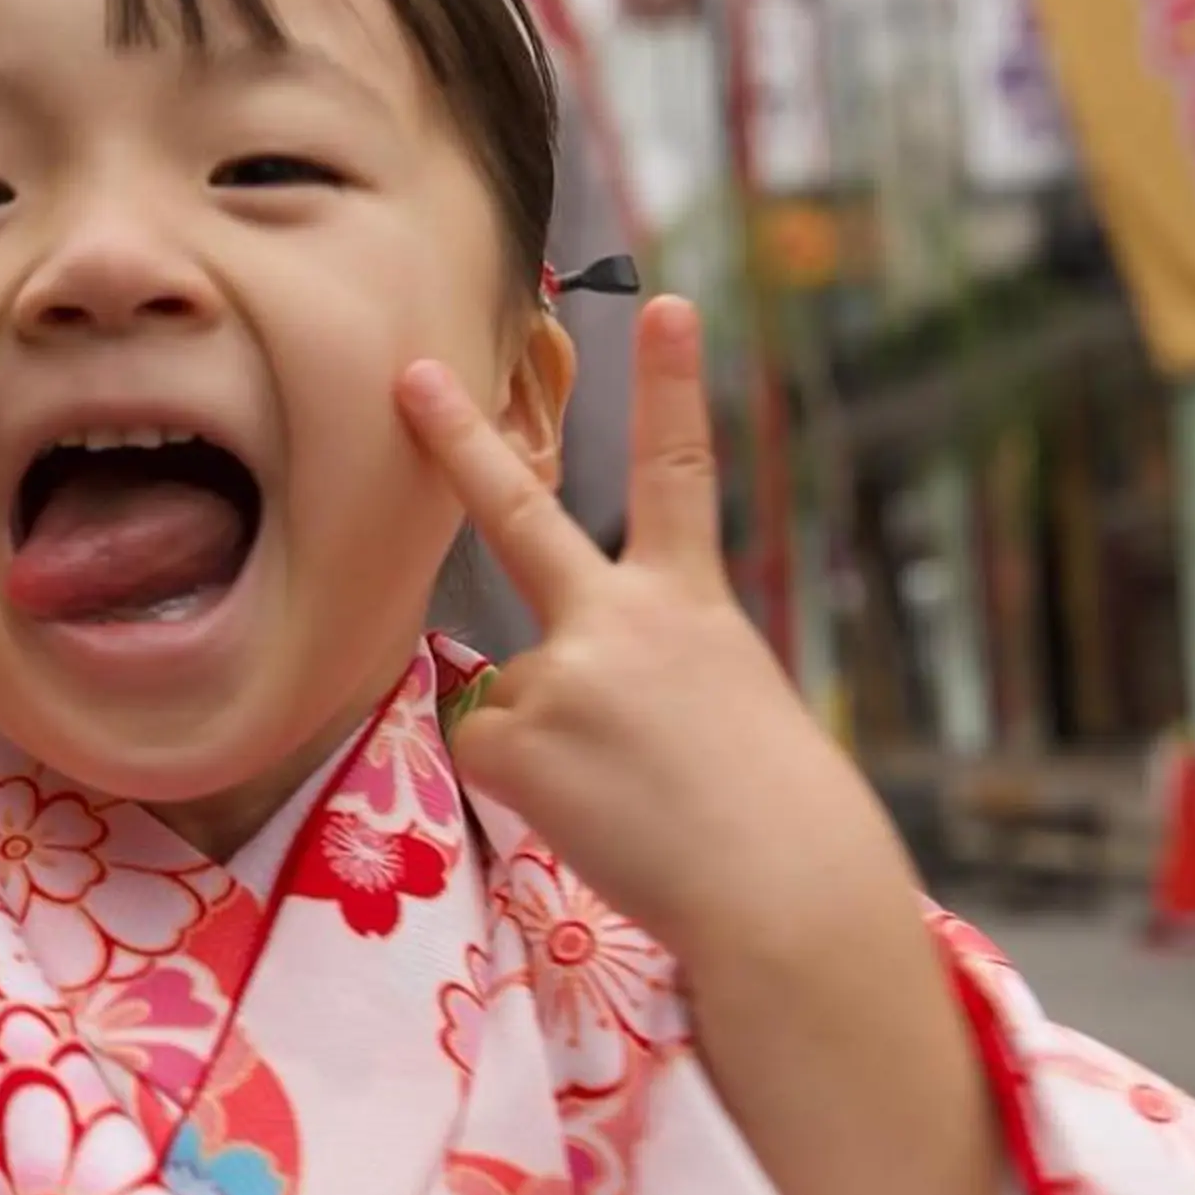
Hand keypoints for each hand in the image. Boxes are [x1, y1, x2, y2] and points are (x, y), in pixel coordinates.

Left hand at [397, 297, 918, 972]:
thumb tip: (545, 699)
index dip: (671, 385)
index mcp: (693, 604)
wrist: (782, 890)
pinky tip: (593, 815)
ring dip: (552, 750)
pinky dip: (531, 791)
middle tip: (412, 375)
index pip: (680, 473)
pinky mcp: (517, 737)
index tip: (667, 305)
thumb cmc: (771, 815)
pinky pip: (494, 756)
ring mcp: (561, 671)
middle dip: (458, 441)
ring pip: (512, 700)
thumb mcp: (729, 705)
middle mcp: (619, 618)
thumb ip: (644, 671)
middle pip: (520, 514)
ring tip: (631, 797)